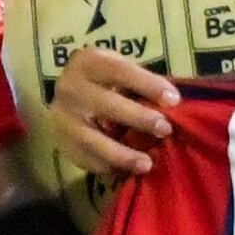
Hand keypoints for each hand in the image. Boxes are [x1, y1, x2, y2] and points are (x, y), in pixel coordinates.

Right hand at [44, 42, 181, 182]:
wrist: (66, 96)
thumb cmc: (104, 81)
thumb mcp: (118, 70)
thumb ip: (141, 83)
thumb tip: (174, 103)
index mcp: (88, 62)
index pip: (119, 71)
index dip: (148, 84)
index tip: (174, 99)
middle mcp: (70, 87)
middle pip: (106, 105)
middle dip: (139, 118)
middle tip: (165, 130)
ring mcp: (62, 117)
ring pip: (93, 139)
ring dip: (122, 154)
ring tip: (147, 164)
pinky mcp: (60, 142)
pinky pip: (85, 159)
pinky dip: (108, 167)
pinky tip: (126, 171)